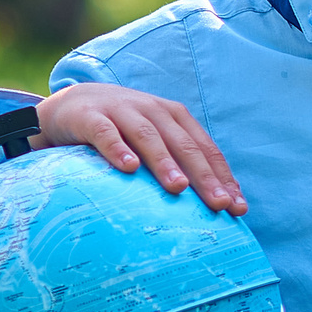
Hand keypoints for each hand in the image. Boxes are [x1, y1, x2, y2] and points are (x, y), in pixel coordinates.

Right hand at [35, 84, 244, 214]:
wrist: (73, 103)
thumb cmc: (123, 131)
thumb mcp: (155, 142)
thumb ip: (179, 165)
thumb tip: (212, 205)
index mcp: (175, 118)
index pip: (205, 150)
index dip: (223, 177)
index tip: (237, 208)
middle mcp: (154, 111)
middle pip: (184, 146)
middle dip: (205, 176)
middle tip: (219, 204)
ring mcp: (123, 111)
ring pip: (149, 137)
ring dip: (165, 162)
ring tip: (179, 187)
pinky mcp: (91, 117)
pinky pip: (106, 134)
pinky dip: (118, 149)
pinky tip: (128, 168)